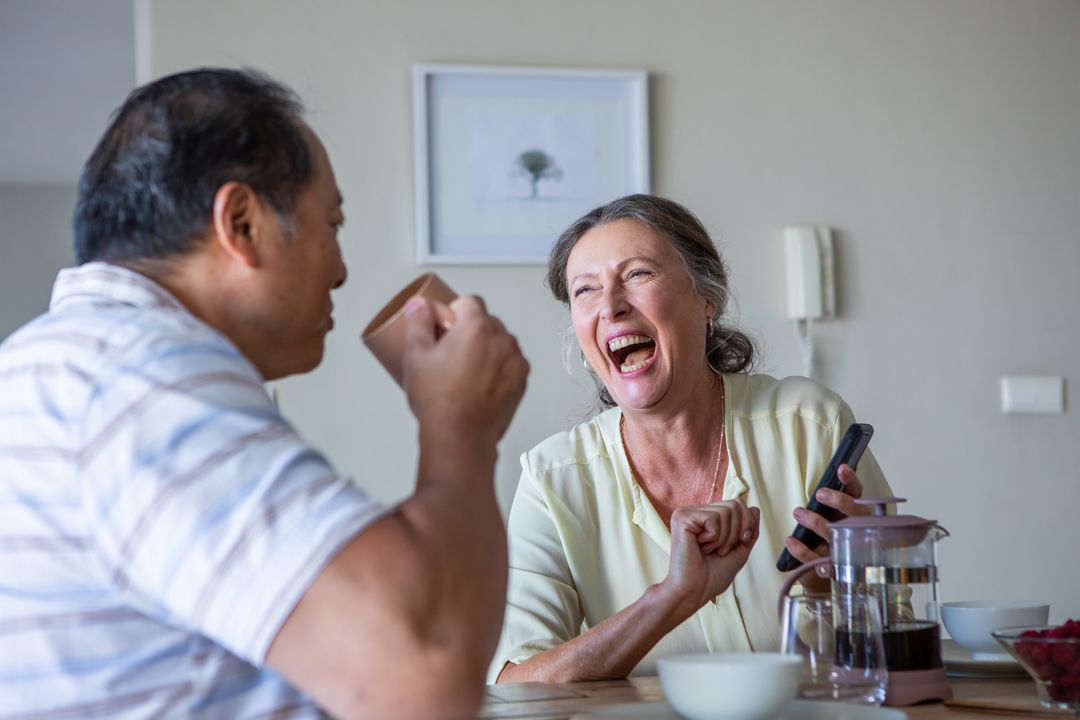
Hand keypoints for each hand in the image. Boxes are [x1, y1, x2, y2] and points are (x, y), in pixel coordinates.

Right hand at [402, 295, 528, 445]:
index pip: (468, 302)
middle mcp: (502, 339)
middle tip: (448, 357)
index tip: (443, 331)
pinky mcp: (522, 380)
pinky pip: (508, 363)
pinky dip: (496, 368)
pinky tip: (478, 386)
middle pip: (485, 322)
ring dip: (485, 350)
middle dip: (468, 332)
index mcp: (477, 326)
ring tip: (463, 375)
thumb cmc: (439, 400)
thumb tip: (419, 305)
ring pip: (498, 342)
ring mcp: (516, 360)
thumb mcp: (417, 355)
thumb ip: (418, 321)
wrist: (461, 437)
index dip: (452, 314)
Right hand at [661, 501, 760, 613]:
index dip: (747, 524)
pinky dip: (714, 538)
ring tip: (709, 550)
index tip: (740, 543)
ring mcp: (687, 513)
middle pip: (735, 504)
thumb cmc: (712, 576)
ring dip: (724, 538)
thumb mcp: (739, 551)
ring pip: (726, 511)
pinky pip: (714, 519)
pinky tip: (701, 547)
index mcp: (707, 517)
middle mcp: (696, 511)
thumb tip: (755, 508)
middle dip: (737, 532)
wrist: (695, 592)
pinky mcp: (682, 518)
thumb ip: (749, 530)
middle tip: (721, 550)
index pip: (737, 504)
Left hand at [783, 464, 869, 589]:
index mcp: (857, 518)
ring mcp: (844, 553)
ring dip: (815, 522)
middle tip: (820, 493)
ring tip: (798, 512)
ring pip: (834, 536)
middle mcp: (855, 535)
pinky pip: (814, 559)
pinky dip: (801, 550)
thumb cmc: (832, 542)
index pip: (859, 496)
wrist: (828, 580)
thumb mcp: (834, 520)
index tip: (841, 468)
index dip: (852, 482)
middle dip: (839, 501)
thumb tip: (824, 481)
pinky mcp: (828, 570)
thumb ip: (832, 503)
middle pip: (856, 516)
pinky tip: (790, 540)